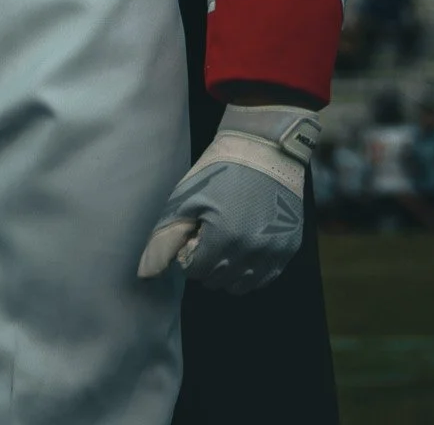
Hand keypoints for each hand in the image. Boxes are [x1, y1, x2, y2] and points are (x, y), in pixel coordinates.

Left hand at [136, 104, 318, 294]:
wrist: (264, 148)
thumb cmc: (220, 169)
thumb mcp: (187, 198)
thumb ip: (165, 239)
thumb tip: (145, 273)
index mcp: (223, 238)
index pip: (196, 272)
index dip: (189, 255)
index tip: (192, 236)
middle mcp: (251, 251)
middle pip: (218, 281)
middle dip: (207, 264)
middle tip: (207, 238)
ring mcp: (273, 251)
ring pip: (242, 285)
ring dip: (228, 272)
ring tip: (225, 244)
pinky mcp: (288, 248)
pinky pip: (265, 278)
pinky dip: (251, 271)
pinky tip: (243, 250)